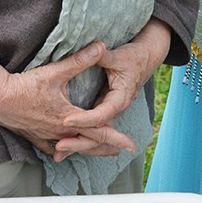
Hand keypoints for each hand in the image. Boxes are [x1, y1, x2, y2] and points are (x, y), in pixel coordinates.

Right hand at [0, 44, 137, 157]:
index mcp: (68, 118)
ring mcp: (45, 137)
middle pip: (88, 145)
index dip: (117, 138)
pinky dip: (64, 150)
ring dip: (87, 149)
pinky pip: (52, 148)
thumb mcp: (55, 71)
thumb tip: (101, 46)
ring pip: (72, 148)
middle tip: (121, 151)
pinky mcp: (34, 136)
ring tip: (100, 152)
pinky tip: (64, 152)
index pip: (99, 131)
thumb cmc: (23, 86)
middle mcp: (58, 132)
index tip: (132, 145)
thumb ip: (80, 61)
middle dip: (106, 148)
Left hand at [47, 19, 170, 160]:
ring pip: (94, 136)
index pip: (101, 115)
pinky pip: (91, 131)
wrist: (144, 60)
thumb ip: (102, 56)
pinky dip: (79, 139)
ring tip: (57, 154)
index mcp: (120, 98)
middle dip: (78, 142)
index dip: (84, 119)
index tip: (66, 120)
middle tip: (59, 146)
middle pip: (97, 133)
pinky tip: (62, 147)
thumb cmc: (132, 58)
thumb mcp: (117, 56)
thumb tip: (95, 48)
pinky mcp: (103, 112)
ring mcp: (110, 113)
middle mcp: (116, 110)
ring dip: (77, 145)